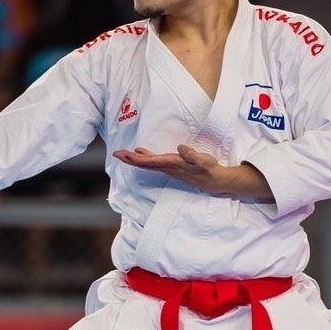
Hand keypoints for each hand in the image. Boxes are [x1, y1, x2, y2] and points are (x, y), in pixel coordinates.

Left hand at [113, 145, 227, 194]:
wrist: (214, 181)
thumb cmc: (209, 169)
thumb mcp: (203, 160)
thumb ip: (192, 154)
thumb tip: (180, 148)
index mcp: (172, 164)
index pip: (150, 161)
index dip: (136, 158)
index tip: (124, 154)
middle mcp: (168, 168)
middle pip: (145, 164)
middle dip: (130, 159)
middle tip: (116, 153)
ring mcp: (169, 169)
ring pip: (148, 164)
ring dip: (135, 159)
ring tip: (124, 154)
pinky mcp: (172, 168)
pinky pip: (154, 163)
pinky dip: (145, 159)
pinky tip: (141, 154)